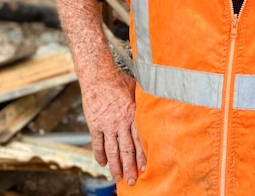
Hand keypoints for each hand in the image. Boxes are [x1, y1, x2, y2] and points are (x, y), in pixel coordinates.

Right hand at [81, 69, 146, 185]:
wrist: (98, 73)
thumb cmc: (119, 79)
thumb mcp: (137, 90)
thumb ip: (145, 102)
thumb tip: (160, 104)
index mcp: (133, 114)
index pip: (140, 140)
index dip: (143, 156)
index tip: (146, 168)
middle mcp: (120, 121)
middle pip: (127, 150)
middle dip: (130, 167)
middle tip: (133, 180)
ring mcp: (106, 124)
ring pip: (112, 150)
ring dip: (115, 166)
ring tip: (118, 177)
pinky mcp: (94, 124)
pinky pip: (97, 143)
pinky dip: (100, 155)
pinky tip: (102, 163)